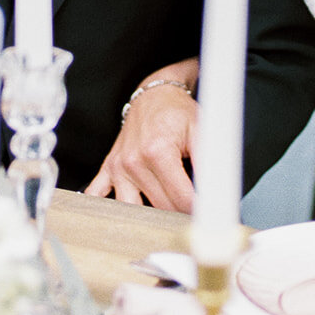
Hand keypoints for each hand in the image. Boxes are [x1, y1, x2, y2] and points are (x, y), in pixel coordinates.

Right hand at [85, 61, 197, 209]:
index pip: (181, 198)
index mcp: (158, 152)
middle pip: (160, 208)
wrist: (153, 96)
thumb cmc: (177, 113)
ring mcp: (118, 167)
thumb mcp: (201, 131)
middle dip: (181, 215)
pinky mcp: (109, 168)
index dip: (200, 211)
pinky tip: (124, 216)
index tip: (210, 216)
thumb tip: (215, 193)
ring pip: (133, 211)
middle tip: (196, 216)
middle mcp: (134, 161)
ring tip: (168, 218)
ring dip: (150, 218)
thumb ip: (209, 163)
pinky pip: (99, 195)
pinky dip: (109, 209)